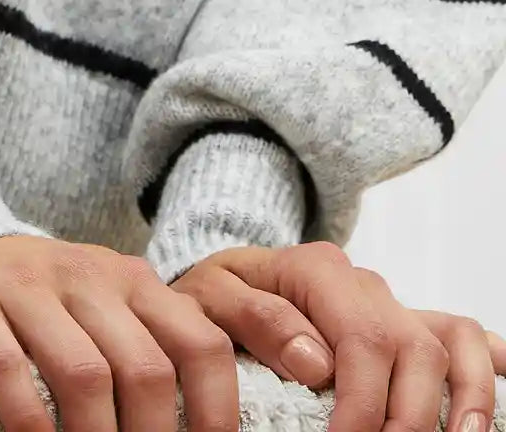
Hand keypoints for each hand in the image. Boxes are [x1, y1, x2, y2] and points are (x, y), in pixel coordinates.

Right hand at [0, 234, 242, 431]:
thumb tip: (194, 426)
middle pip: (144, 369)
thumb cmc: (33, 298)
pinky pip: (6, 366)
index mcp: (129, 279)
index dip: (218, 411)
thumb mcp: (98, 307)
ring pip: (83, 372)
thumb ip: (141, 348)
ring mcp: (23, 281)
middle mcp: (84, 272)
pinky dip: (28, 420)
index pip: (199, 344)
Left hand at [169, 243, 505, 431]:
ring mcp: (388, 303)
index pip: (360, 340)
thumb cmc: (211, 296)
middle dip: (408, 417)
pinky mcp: (401, 323)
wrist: (218, 282)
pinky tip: (494, 399)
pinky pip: (459, 332)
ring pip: (447, 341)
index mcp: (316, 270)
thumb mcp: (209, 298)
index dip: (361, 407)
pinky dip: (486, 363)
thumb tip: (315, 363)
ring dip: (463, 398)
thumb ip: (256, 319)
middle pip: (412, 347)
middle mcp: (362, 283)